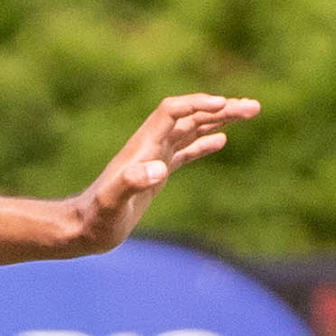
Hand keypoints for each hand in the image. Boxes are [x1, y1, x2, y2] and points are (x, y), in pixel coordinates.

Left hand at [0, 93, 259, 265]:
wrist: (81, 230)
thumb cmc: (96, 219)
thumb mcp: (112, 203)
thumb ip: (131, 184)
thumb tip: (158, 169)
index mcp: (142, 148)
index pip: (172, 112)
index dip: (198, 105)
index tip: (225, 105)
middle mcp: (149, 148)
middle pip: (188, 117)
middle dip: (220, 110)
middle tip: (253, 107)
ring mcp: (153, 159)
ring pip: (190, 130)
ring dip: (218, 120)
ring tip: (249, 112)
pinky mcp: (155, 174)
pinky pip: (184, 152)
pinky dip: (203, 142)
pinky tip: (222, 139)